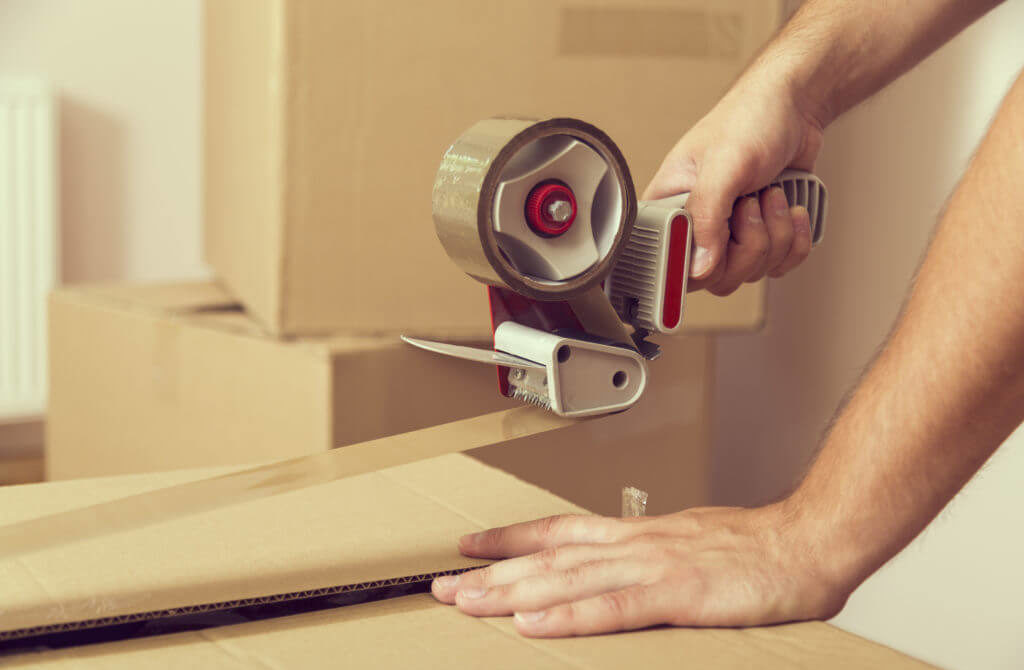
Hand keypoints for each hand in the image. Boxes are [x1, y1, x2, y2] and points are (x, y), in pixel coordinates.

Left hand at [430, 504, 849, 637]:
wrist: (807, 542)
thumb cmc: (755, 547)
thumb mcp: (688, 542)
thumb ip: (647, 555)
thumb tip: (616, 569)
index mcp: (636, 534)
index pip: (558, 531)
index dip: (511, 538)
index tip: (471, 545)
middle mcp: (633, 545)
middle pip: (548, 558)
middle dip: (492, 574)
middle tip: (443, 585)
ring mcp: (652, 568)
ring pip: (566, 580)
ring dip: (512, 593)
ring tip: (467, 603)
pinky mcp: (677, 596)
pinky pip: (612, 610)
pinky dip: (569, 617)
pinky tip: (534, 625)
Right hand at [642, 72, 825, 294]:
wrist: (796, 106)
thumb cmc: (750, 119)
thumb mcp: (723, 165)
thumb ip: (706, 216)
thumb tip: (699, 267)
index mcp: (668, 206)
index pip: (669, 262)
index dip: (698, 261)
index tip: (723, 239)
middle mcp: (695, 226)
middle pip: (716, 277)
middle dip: (749, 243)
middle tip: (751, 203)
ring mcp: (730, 235)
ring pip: (750, 272)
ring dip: (776, 235)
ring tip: (772, 194)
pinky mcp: (762, 237)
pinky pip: (778, 267)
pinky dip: (795, 241)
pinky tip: (792, 208)